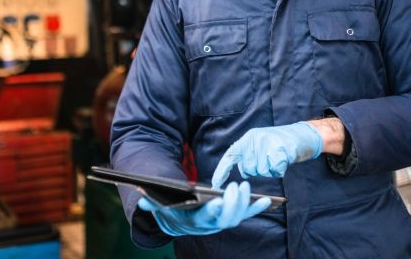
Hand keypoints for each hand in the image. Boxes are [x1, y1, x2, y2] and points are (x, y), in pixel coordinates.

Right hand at [137, 181, 270, 236]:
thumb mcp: (160, 207)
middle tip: (237, 186)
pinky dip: (258, 208)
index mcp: (195, 221)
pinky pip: (247, 213)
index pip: (205, 219)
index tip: (217, 202)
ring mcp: (223, 221)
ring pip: (238, 217)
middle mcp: (211, 225)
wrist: (179, 220)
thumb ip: (152, 204)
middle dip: (233, 204)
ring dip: (246, 204)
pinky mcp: (232, 215)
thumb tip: (141, 201)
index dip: (212, 212)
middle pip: (226, 218)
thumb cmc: (171, 209)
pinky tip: (269, 201)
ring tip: (250, 188)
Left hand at [212, 121, 322, 187]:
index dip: (222, 170)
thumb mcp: (261, 143)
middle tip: (269, 158)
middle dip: (258, 169)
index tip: (216, 184)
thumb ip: (250, 154)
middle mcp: (256, 139)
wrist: (303, 135)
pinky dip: (280, 170)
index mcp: (249, 138)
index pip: (231, 155)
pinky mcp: (280, 151)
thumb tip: (243, 170)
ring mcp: (268, 144)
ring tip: (277, 157)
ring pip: (261, 171)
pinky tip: (284, 159)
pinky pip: (275, 171)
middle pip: (248, 168)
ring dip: (270, 170)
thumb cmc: (281, 143)